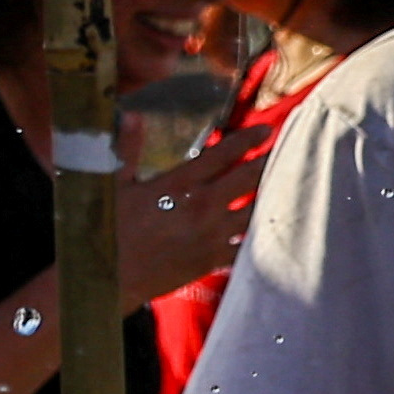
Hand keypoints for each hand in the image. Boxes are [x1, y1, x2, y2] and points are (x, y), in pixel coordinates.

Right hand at [112, 101, 282, 311]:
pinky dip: (258, 237)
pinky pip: (245, 246)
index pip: (222, 155)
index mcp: (179, 184)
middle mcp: (202, 206)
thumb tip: (133, 115)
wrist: (111, 278)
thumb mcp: (112, 185)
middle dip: (269, 162)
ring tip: (286, 187)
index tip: (265, 130)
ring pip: (255, 211)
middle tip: (285, 152)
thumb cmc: (107, 230)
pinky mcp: (213, 259)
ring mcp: (212, 234)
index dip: (247, 140)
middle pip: (248, 179)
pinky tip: (269, 231)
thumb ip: (128, 149)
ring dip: (271, 197)